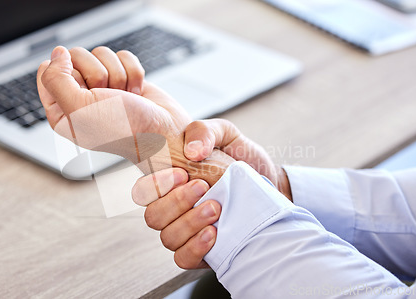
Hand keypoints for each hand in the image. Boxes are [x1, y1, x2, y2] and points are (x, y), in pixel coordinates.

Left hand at [37, 46, 233, 183]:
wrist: (163, 133)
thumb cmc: (123, 130)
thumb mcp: (78, 109)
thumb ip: (56, 79)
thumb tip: (58, 53)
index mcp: (61, 109)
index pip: (48, 70)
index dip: (67, 74)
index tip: (83, 92)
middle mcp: (80, 96)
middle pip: (76, 57)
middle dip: (97, 74)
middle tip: (107, 97)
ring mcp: (103, 87)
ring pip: (101, 54)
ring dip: (118, 75)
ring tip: (124, 98)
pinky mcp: (124, 78)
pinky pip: (122, 56)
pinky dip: (133, 73)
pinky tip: (136, 93)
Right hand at [132, 119, 291, 268]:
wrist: (271, 185)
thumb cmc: (241, 160)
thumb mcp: (225, 135)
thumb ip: (203, 132)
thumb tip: (192, 152)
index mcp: (171, 182)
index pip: (144, 191)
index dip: (155, 186)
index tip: (183, 174)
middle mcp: (174, 208)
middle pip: (153, 217)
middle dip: (176, 203)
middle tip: (203, 188)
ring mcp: (186, 231)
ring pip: (168, 238)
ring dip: (190, 224)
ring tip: (216, 210)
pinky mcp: (202, 251)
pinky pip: (184, 258)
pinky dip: (195, 248)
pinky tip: (214, 234)